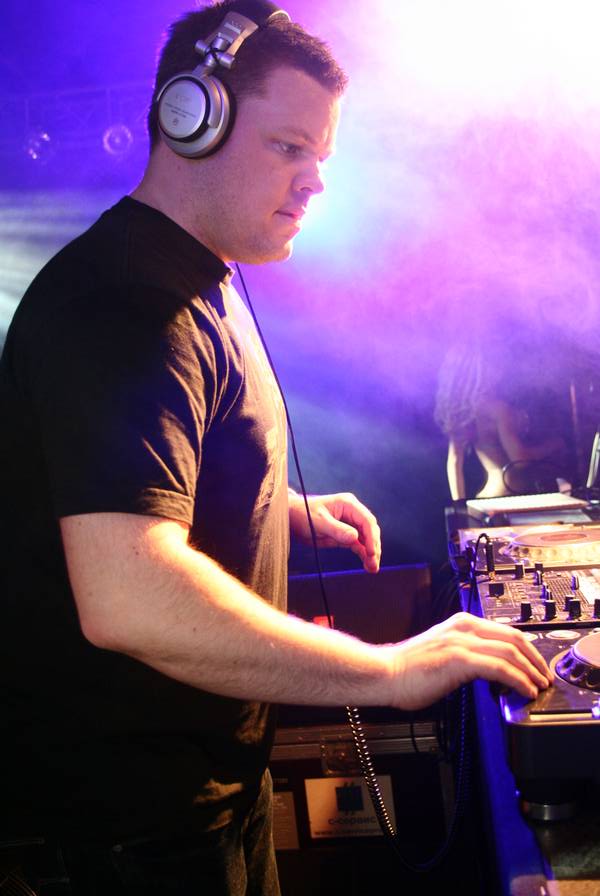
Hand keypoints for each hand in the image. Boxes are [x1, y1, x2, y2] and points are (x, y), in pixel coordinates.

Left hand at [288, 490, 380, 572]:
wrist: (292, 518)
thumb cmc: (303, 514)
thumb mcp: (318, 522)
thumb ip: (336, 529)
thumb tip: (354, 538)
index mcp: (348, 504)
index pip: (366, 520)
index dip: (371, 536)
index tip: (371, 551)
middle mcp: (352, 513)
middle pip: (370, 530)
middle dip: (373, 546)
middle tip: (373, 562)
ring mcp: (350, 524)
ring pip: (366, 539)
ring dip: (370, 553)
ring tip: (372, 568)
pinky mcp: (345, 535)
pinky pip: (358, 545)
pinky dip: (363, 554)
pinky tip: (367, 566)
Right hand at [387, 612, 552, 708]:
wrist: (384, 673)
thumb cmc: (407, 669)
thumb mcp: (444, 653)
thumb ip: (466, 655)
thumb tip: (490, 671)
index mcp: (461, 623)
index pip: (505, 630)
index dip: (527, 649)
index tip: (536, 665)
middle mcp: (463, 627)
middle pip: (514, 637)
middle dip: (535, 658)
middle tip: (544, 676)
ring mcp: (461, 642)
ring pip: (510, 651)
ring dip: (531, 671)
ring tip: (538, 686)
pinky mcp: (459, 659)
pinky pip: (499, 667)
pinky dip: (518, 679)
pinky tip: (524, 690)